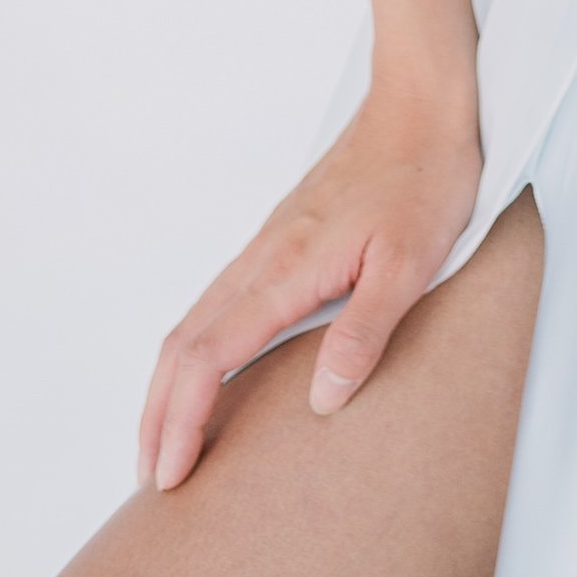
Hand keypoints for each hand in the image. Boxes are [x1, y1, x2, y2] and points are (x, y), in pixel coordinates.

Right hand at [137, 75, 485, 490]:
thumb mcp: (411, 263)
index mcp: (288, 267)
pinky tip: (213, 367)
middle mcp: (265, 256)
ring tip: (168, 436)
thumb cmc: (424, 175)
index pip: (211, 356)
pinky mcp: (283, 235)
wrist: (421, 99)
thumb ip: (363, 331)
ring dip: (171, 382)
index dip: (182, 421)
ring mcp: (269, 243)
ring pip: (195, 319)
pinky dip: (197, 347)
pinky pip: (220, 299)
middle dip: (157, 413)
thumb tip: (321, 400)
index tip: (169, 475)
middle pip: (183, 343)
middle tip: (152, 477)